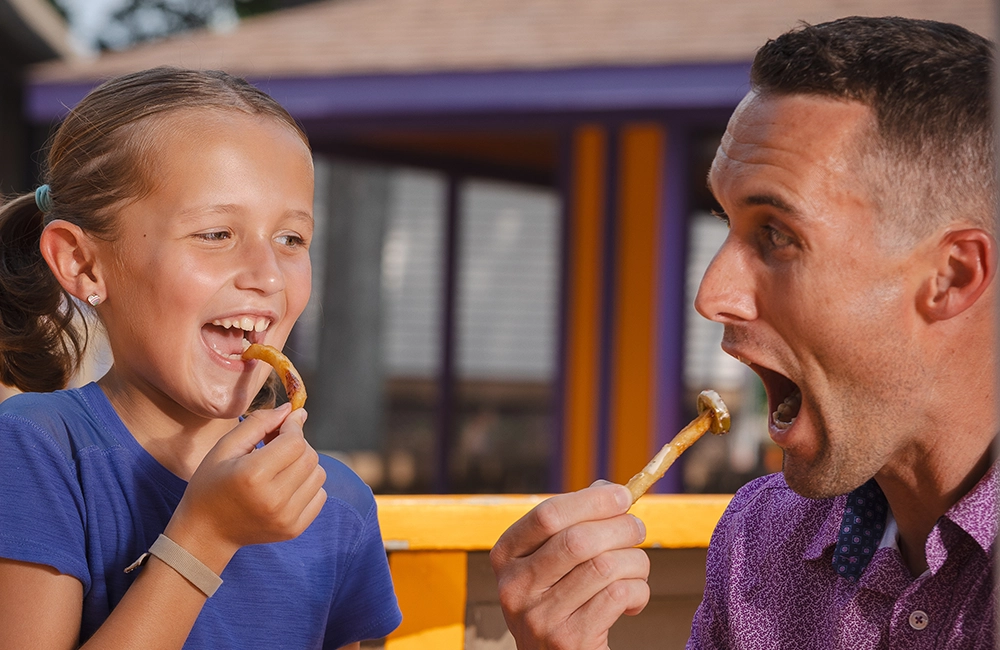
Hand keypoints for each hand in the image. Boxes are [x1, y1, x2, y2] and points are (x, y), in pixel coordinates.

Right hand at [166, 403, 327, 572]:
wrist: (206, 533)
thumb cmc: (211, 485)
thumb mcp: (225, 448)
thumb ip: (259, 423)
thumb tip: (292, 410)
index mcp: (253, 475)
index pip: (295, 442)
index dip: (293, 427)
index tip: (284, 423)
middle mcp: (274, 499)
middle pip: (310, 457)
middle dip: (298, 444)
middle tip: (277, 445)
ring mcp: (287, 517)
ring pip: (319, 474)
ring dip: (304, 464)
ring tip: (280, 466)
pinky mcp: (294, 529)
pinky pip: (320, 495)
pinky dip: (308, 485)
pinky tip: (286, 485)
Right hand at [490, 482, 649, 649]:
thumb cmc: (559, 602)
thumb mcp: (549, 563)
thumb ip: (572, 524)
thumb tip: (607, 490)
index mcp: (506, 556)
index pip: (547, 515)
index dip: (591, 501)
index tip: (622, 496)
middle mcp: (515, 587)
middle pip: (579, 539)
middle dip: (621, 528)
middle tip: (637, 530)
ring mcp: (539, 617)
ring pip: (604, 567)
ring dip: (635, 562)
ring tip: (637, 569)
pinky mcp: (569, 640)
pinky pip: (617, 596)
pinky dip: (637, 592)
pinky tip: (632, 600)